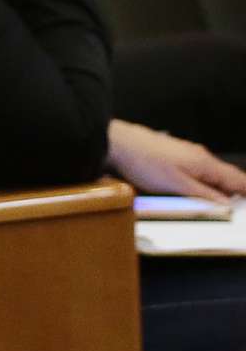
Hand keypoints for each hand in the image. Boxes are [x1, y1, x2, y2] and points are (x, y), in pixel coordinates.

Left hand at [108, 120, 245, 201]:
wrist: (118, 143)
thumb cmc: (145, 163)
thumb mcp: (177, 186)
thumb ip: (204, 196)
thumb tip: (227, 204)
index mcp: (205, 163)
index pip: (238, 180)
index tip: (245, 206)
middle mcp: (200, 156)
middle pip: (226, 176)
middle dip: (236, 191)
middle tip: (238, 207)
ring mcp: (187, 153)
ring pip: (212, 173)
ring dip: (220, 187)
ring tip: (224, 202)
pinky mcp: (175, 154)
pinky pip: (198, 170)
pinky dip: (205, 181)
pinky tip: (201, 189)